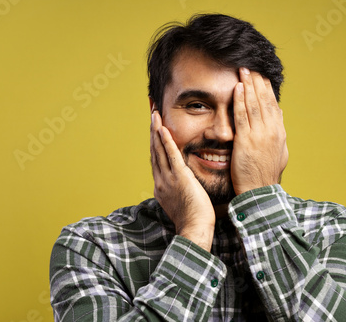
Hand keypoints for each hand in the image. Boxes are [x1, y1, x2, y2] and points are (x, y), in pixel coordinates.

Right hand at [150, 110, 214, 250]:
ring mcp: (168, 179)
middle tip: (151, 113)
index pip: (156, 160)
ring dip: (156, 130)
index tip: (154, 129)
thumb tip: (183, 185)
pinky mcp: (179, 177)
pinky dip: (165, 140)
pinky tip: (162, 128)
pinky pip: (171, 155)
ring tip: (154, 114)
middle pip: (154, 151)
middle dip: (152, 131)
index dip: (154, 143)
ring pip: (159, 150)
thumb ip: (180, 190)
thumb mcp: (182, 203)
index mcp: (161, 187)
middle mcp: (161, 181)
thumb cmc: (193, 220)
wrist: (194, 230)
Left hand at [230, 68, 288, 194]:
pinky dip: (240, 101)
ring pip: (254, 105)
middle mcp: (272, 131)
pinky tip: (238, 88)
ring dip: (249, 86)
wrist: (260, 192)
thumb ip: (278, 132)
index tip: (261, 77)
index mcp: (279, 133)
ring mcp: (260, 135)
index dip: (266, 89)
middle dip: (257, 82)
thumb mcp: (279, 152)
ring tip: (243, 71)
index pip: (272, 106)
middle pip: (264, 101)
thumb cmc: (266, 175)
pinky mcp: (246, 141)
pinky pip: (242, 116)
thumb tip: (279, 114)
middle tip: (250, 67)